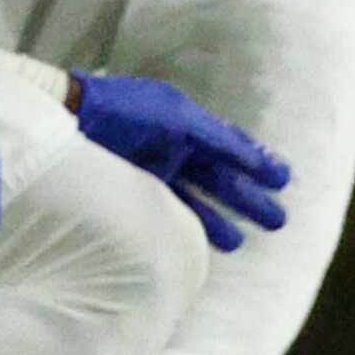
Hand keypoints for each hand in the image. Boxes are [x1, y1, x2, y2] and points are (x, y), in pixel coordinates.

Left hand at [73, 72, 290, 251]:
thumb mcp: (180, 121)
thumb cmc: (127, 112)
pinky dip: (185, 226)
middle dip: (248, 199)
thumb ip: (219, 141)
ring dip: (219, 219)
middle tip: (278, 221)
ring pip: (196, 200)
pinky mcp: (132, 191)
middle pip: (220, 178)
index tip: (284, 180)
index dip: (258, 163)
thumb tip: (255, 160)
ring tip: (241, 242)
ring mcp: (154, 171)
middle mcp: (175, 149)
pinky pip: (168, 211)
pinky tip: (199, 243)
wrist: (71, 120)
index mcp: (189, 125)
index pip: (231, 147)